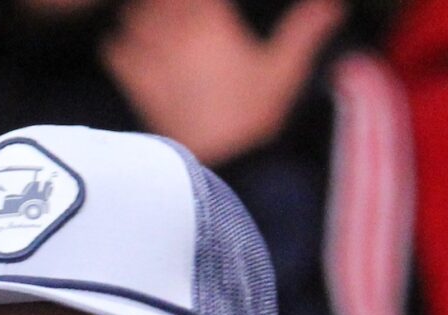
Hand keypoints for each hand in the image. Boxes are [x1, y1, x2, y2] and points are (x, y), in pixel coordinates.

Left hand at [102, 0, 344, 164]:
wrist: (224, 165)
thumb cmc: (256, 118)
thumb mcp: (285, 71)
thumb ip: (304, 31)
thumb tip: (332, 6)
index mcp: (213, 23)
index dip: (196, 1)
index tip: (205, 10)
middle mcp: (178, 34)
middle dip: (165, 3)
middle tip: (181, 15)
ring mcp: (154, 58)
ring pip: (132, 15)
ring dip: (140, 14)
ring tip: (156, 23)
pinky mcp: (138, 85)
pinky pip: (115, 48)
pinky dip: (120, 44)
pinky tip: (133, 48)